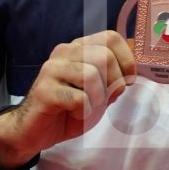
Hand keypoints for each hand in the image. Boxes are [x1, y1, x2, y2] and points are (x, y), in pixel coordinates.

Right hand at [0, 31, 136, 169]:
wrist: (33, 131)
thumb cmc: (67, 110)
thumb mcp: (98, 92)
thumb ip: (114, 78)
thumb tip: (135, 66)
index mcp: (78, 48)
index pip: (110, 38)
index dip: (127, 60)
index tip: (127, 81)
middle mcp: (64, 52)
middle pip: (105, 56)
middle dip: (114, 83)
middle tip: (104, 99)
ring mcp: (52, 70)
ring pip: (92, 76)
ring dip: (97, 99)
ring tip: (85, 108)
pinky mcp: (45, 90)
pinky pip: (79, 99)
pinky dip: (83, 112)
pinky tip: (72, 114)